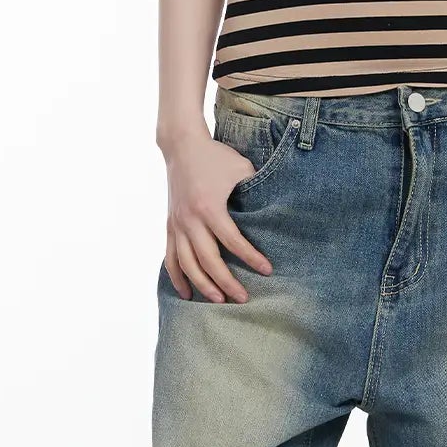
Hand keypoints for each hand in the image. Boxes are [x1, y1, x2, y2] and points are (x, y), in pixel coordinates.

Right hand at [162, 130, 274, 302]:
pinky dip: (177, 277)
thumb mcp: (241, 168)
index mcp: (210, 207)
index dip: (251, 257)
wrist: (182, 146)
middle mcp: (190, 220)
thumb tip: (276, 208)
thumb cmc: (216, 157)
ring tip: (219, 300)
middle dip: (226, 282)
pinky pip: (170, 258)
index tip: (267, 270)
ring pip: (187, 264)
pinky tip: (187, 293)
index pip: (232, 241)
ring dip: (202, 285)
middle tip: (243, 298)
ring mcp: (177, 225)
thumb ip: (255, 189)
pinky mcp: (170, 226)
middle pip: (208, 260)